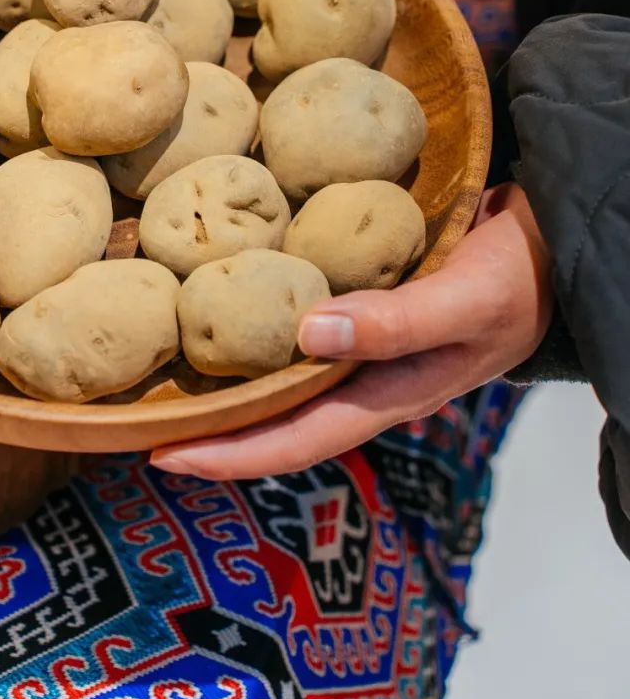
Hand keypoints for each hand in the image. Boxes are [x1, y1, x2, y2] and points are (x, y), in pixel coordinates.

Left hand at [152, 183, 553, 481]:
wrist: (559, 244)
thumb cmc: (520, 279)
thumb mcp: (465, 300)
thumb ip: (395, 323)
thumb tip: (306, 335)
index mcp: (388, 393)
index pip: (295, 440)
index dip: (229, 453)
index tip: (159, 455)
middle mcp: (367, 376)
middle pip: (276, 415)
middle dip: (211, 425)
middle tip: (137, 415)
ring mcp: (367, 344)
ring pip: (284, 373)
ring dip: (231, 377)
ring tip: (164, 365)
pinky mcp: (367, 304)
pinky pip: (301, 323)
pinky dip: (262, 324)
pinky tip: (229, 303)